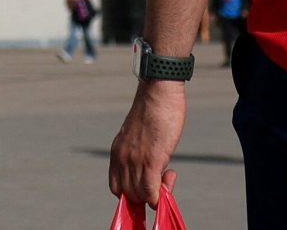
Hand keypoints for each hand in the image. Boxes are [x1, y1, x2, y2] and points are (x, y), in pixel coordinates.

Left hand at [107, 81, 184, 221]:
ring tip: (169, 175)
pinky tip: (169, 180)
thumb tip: (152, 167)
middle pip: (128, 195)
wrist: (159, 90)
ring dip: (157, 193)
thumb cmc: (154, 108)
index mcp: (117, 152)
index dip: (132, 193)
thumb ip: (139, 151)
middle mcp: (122, 160)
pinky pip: (151, 192)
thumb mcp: (138, 134)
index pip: (116, 187)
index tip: (148, 187)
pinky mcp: (151, 160)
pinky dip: (160, 195)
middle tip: (164, 178)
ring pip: (140, 196)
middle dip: (147, 195)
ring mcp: (135, 161)